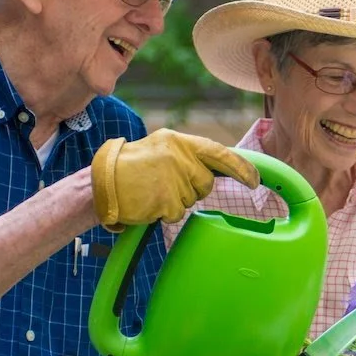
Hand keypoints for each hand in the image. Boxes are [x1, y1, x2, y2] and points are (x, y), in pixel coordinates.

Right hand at [91, 129, 261, 230]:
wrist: (100, 184)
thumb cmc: (132, 169)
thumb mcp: (161, 150)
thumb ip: (189, 157)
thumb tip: (221, 169)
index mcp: (177, 141)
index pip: (218, 152)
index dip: (241, 167)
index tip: (255, 180)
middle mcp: (177, 156)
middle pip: (205, 182)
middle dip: (193, 189)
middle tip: (166, 184)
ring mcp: (171, 178)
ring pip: (191, 199)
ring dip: (176, 200)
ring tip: (153, 191)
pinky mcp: (164, 199)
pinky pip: (177, 213)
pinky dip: (164, 213)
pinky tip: (148, 202)